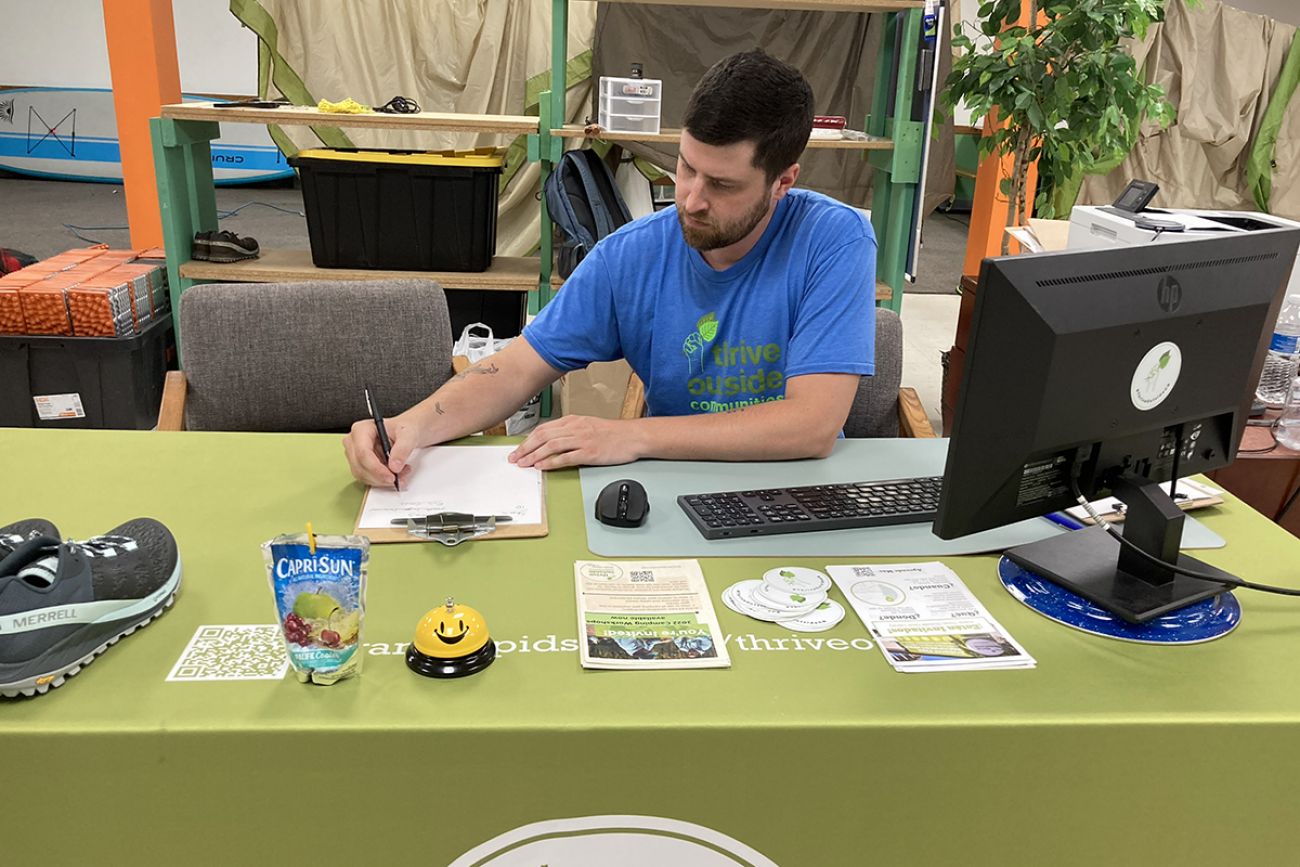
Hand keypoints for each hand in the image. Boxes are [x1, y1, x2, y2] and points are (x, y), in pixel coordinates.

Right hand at [342, 415, 419, 487]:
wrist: (407, 432)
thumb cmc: (405, 428)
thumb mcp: (409, 434)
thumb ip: (403, 449)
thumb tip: (394, 466)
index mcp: (361, 430)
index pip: (362, 453)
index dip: (376, 468)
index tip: (391, 476)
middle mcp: (354, 442)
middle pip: (360, 466)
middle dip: (381, 476)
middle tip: (399, 477)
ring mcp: (355, 455)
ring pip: (363, 476)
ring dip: (382, 480)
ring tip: (401, 473)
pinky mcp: (361, 465)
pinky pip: (367, 479)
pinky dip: (382, 481)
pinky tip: (394, 473)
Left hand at [509, 415, 641, 469]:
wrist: (633, 436)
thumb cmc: (612, 433)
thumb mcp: (588, 425)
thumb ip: (570, 431)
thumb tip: (552, 441)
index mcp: (573, 421)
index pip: (544, 429)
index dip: (528, 439)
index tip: (519, 449)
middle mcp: (575, 428)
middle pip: (543, 436)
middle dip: (525, 448)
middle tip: (515, 458)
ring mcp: (582, 440)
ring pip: (551, 445)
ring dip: (534, 455)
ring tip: (524, 464)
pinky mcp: (589, 452)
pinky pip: (565, 457)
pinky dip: (551, 462)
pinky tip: (542, 466)